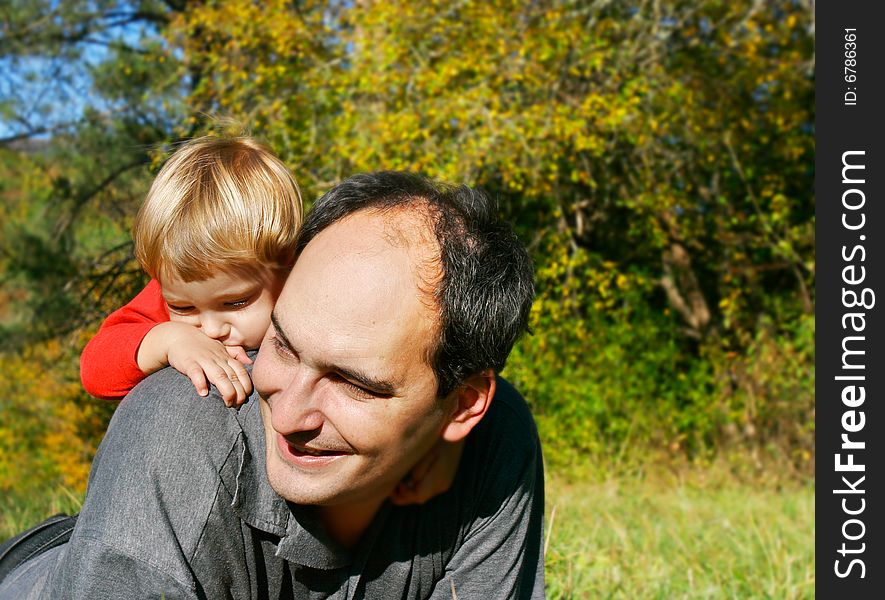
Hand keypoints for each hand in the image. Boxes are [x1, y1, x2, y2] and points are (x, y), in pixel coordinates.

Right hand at [138, 322, 252, 406]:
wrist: (177, 336)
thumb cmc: (201, 344)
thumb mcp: (220, 347)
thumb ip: (235, 353)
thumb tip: (249, 362)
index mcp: (225, 356)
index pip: (241, 371)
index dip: (246, 384)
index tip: (247, 396)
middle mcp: (217, 358)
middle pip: (232, 376)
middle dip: (238, 391)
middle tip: (239, 404)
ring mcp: (203, 360)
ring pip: (218, 375)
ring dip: (226, 389)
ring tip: (228, 402)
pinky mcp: (188, 362)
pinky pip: (195, 372)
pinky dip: (200, 382)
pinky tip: (203, 393)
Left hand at [390, 438, 465, 505]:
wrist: (457, 428)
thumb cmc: (439, 436)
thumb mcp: (427, 452)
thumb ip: (419, 470)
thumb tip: (410, 483)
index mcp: (437, 480)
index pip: (417, 497)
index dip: (402, 494)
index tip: (394, 485)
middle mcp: (441, 485)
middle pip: (419, 498)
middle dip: (403, 496)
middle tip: (390, 488)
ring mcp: (443, 482)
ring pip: (422, 494)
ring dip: (408, 492)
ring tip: (396, 483)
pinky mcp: (443, 477)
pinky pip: (426, 487)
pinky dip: (415, 486)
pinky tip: (407, 478)